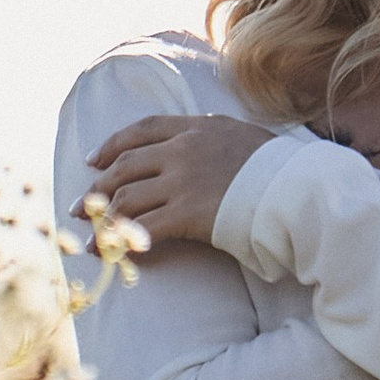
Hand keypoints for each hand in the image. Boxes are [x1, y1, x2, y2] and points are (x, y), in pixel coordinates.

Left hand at [82, 113, 279, 246]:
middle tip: (80, 206)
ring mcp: (183, 180)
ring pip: (127, 196)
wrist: (299, 191)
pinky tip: (110, 252)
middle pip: (126, 163)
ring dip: (103, 218)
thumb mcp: (249, 142)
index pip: (145, 129)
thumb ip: (223, 144)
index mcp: (200, 127)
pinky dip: (121, 241)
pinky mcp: (186, 213)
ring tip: (90, 236)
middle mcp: (185, 149)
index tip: (94, 158)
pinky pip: (142, 227)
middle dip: (98, 185)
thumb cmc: (286, 174)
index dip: (114, 143)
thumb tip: (217, 157)